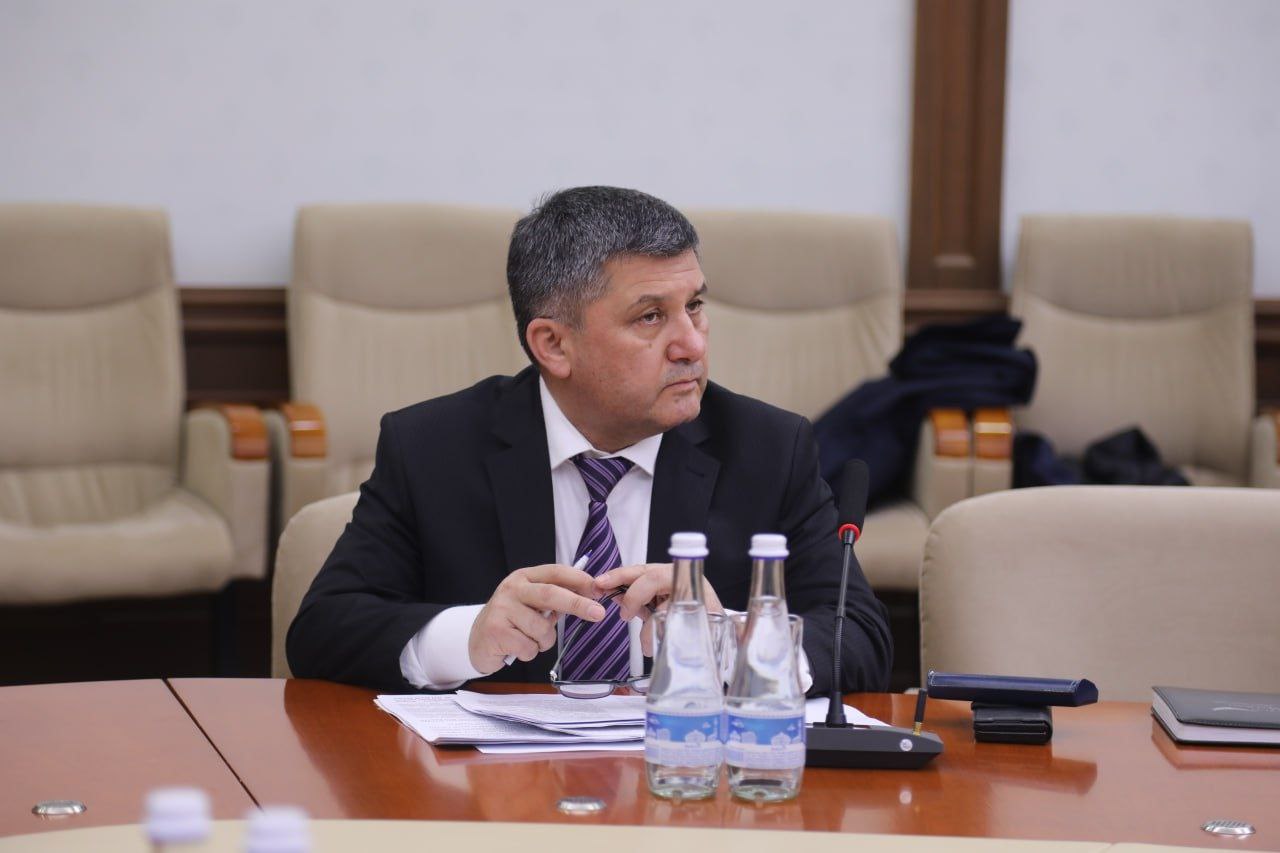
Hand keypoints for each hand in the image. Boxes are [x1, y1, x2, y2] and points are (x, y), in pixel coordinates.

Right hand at [468, 564, 604, 674]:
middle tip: (598, 613)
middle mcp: (512, 589)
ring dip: (545, 640)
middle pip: (550, 594)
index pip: (555, 572)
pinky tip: (517, 648)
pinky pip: (529, 647)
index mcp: (525, 578)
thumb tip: (590, 596)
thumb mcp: (532, 603)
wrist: (476, 640)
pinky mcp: (496, 630)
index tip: (598, 589)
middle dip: (577, 604)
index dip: (579, 579)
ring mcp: (502, 609)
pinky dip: (530, 652)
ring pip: (542, 628)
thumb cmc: (513, 621)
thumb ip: (555, 598)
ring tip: (530, 639)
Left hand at [593, 563, 723, 655]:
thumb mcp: (659, 607)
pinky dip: (662, 639)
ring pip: (664, 603)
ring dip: (649, 627)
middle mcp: (686, 579)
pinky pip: (677, 624)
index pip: (642, 569)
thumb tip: (615, 597)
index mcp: (672, 575)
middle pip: (653, 578)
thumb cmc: (686, 620)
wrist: (719, 638)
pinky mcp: (708, 615)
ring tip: (646, 644)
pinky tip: (659, 647)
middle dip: (632, 596)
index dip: (619, 574)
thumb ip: (640, 600)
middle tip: (624, 615)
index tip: (600, 583)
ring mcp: (699, 595)